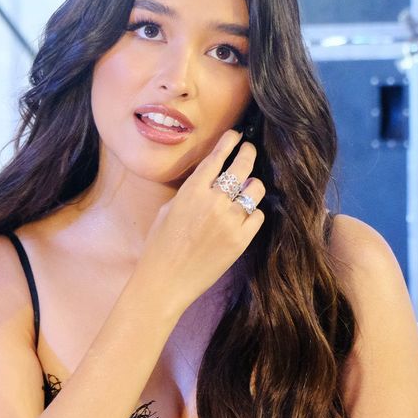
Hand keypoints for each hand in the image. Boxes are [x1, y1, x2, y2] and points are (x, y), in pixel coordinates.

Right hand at [135, 129, 265, 315]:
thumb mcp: (168, 210)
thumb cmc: (159, 247)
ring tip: (248, 187)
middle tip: (249, 151)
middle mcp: (213, 201)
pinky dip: (253, 213)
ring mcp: (230, 221)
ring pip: (255, 190)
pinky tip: (245, 216)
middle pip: (242, 166)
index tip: (236, 135)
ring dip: (253, 186)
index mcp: (192, 191)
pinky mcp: (240, 240)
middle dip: (248, 153)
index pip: (217, 157)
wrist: (165, 281)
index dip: (229, 141)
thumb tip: (208, 181)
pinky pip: (257, 216)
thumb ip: (190, 193)